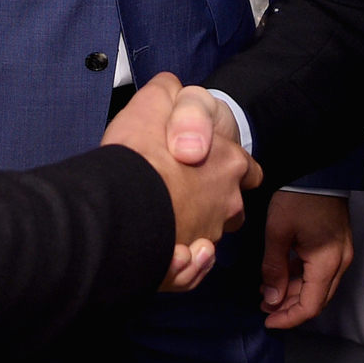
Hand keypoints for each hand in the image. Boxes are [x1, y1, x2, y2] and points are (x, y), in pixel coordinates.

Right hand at [103, 75, 260, 291]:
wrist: (117, 204)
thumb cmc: (140, 154)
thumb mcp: (156, 100)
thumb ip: (171, 93)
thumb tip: (174, 96)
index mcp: (231, 162)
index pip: (246, 168)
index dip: (226, 164)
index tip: (202, 164)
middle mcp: (228, 203)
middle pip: (231, 207)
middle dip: (211, 203)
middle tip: (177, 192)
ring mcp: (207, 236)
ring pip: (208, 237)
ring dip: (193, 230)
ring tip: (163, 218)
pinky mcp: (184, 268)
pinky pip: (187, 269)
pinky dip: (177, 263)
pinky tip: (159, 246)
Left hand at [260, 191, 352, 328]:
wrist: (318, 168)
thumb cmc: (297, 198)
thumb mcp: (278, 233)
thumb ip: (274, 269)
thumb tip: (271, 300)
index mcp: (327, 263)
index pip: (310, 306)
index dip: (288, 319)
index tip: (268, 321)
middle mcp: (340, 262)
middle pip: (317, 299)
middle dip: (291, 308)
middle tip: (265, 308)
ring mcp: (342, 252)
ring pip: (320, 286)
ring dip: (296, 293)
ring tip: (269, 293)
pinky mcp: (338, 244)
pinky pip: (322, 272)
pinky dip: (303, 279)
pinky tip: (284, 275)